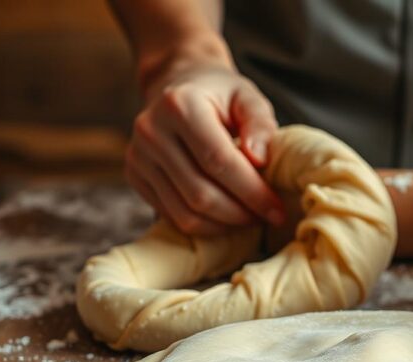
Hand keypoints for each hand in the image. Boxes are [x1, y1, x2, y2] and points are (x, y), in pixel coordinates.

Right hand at [125, 63, 282, 235]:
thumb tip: (260, 159)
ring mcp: (138, 155)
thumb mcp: (247, 97)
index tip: (278, 211)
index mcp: (180, 105)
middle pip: (200, 194)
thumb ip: (260, 124)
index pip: (219, 161)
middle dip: (240, 214)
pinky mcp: (134, 175)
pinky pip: (171, 215)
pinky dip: (204, 225)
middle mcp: (151, 130)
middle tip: (267, 218)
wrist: (176, 85)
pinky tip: (226, 218)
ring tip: (250, 219)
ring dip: (223, 226)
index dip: (252, 192)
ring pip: (185, 212)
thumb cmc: (219, 95)